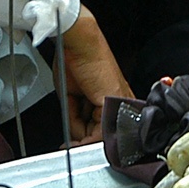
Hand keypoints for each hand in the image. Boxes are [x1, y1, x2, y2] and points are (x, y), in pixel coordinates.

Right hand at [57, 8, 132, 144]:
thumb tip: (75, 138)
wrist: (79, 43)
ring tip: (70, 120)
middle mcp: (119, 102)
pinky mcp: (113, 104)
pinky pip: (99, 132)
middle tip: (68, 138)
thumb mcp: (73, 96)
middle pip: (99, 133)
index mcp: (112, 99)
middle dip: (80, 137)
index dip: (84, 137)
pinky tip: (74, 134)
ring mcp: (119, 104)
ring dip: (79, 136)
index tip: (73, 143)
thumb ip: (77, 118)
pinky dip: (84, 137)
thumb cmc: (74, 61)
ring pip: (99, 135)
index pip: (100, 128)